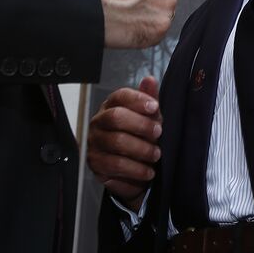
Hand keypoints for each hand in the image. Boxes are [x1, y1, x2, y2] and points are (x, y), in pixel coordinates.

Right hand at [87, 76, 161, 208]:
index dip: (138, 100)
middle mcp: (99, 123)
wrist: (131, 166)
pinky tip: (147, 172)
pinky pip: (114, 167)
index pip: (120, 96)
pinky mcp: (95, 165)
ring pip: (116, 143)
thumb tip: (150, 80)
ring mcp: (94, 144)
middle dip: (141, 125)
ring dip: (141, 150)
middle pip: (116, 118)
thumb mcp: (149, 117)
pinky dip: (134, 171)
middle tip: (158, 134)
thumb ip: (149, 99)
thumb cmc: (140, 136)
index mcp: (111, 106)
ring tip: (156, 156)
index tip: (155, 107)